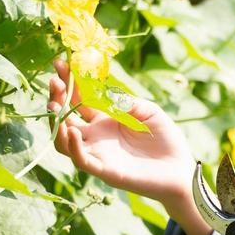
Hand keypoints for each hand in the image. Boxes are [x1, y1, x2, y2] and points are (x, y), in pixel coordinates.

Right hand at [48, 57, 194, 206]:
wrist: (180, 170)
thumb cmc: (166, 139)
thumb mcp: (148, 111)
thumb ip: (126, 101)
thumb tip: (102, 91)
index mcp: (105, 119)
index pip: (79, 98)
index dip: (68, 82)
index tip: (60, 63)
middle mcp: (95, 136)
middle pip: (65, 116)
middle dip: (56, 97)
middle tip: (54, 80)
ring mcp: (97, 153)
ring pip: (63, 140)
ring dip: (55, 122)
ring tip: (53, 104)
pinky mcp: (104, 170)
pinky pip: (80, 159)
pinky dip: (72, 145)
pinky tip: (70, 130)